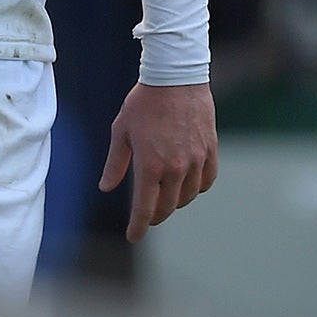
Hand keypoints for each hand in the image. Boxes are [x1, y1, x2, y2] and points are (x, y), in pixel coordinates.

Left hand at [99, 82, 217, 243]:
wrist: (175, 80)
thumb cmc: (142, 104)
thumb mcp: (121, 132)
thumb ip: (115, 163)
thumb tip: (106, 187)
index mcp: (150, 165)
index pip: (146, 207)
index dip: (139, 226)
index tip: (133, 236)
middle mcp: (176, 168)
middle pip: (168, 207)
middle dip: (156, 216)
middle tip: (146, 217)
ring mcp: (196, 161)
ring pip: (188, 196)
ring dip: (175, 203)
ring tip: (164, 198)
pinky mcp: (210, 152)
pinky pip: (207, 181)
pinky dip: (197, 189)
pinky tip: (187, 186)